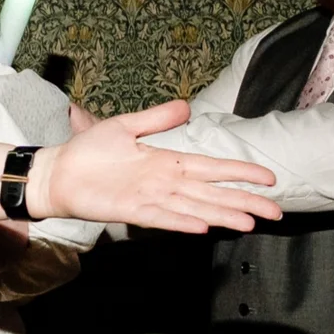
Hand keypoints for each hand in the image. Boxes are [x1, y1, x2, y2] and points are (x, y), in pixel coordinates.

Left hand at [31, 102, 277, 232]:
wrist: (58, 170)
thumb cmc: (90, 152)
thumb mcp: (126, 126)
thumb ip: (157, 119)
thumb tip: (187, 107)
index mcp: (168, 162)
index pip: (212, 168)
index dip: (240, 173)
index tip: (268, 179)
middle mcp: (165, 184)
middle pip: (212, 193)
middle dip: (244, 202)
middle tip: (275, 212)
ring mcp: (150, 199)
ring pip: (195, 208)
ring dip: (222, 215)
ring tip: (250, 223)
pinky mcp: (130, 211)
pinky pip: (161, 218)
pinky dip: (181, 221)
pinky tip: (202, 226)